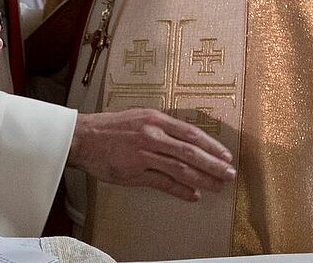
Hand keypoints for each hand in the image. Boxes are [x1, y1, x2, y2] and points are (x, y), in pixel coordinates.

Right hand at [67, 108, 235, 201]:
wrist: (83, 137)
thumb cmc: (110, 127)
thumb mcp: (138, 117)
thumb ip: (161, 127)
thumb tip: (185, 140)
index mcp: (154, 119)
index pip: (191, 133)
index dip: (211, 146)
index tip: (226, 156)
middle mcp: (152, 135)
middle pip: (190, 152)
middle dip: (213, 165)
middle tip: (229, 174)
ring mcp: (143, 155)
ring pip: (180, 169)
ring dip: (202, 179)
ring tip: (217, 187)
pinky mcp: (135, 172)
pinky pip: (163, 183)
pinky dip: (180, 191)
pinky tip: (193, 196)